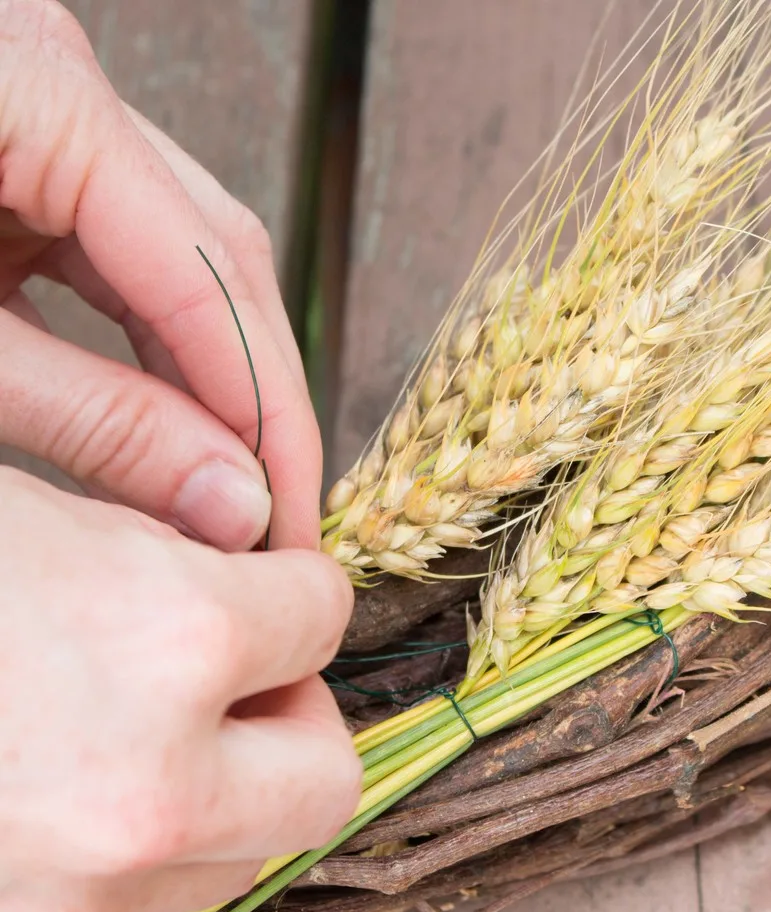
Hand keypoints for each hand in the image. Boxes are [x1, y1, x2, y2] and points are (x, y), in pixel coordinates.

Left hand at [0, 0, 320, 550]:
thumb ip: (99, 422)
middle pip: (223, 259)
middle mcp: (66, 87)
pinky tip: (180, 423)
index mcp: (35, 92)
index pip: (212, 277)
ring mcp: (53, 119)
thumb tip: (229, 503)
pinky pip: (132, 259)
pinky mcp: (31, 159)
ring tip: (237, 481)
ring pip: (194, 259)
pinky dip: (164, 351)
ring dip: (222, 378)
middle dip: (262, 398)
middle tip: (277, 512)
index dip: (268, 411)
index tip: (289, 514)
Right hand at [0, 468, 360, 911]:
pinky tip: (68, 775)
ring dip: (224, 785)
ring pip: (241, 857)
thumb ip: (155, 484)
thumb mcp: (22, 488)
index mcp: (171, 642)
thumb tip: (252, 521)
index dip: (295, 588)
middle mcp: (146, 793)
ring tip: (146, 720)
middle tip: (236, 668)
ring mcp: (77, 893)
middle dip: (300, 711)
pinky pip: (132, 899)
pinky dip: (133, 840)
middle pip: (329, 779)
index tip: (267, 581)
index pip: (324, 614)